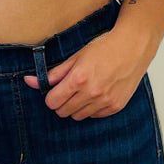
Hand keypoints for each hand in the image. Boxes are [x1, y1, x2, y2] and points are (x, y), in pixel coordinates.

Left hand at [23, 32, 146, 119]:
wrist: (133, 47)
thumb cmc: (105, 47)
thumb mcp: (76, 56)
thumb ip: (53, 73)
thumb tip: (29, 81)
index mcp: (78, 79)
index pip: (52, 102)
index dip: (51, 96)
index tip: (56, 90)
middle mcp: (91, 93)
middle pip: (63, 112)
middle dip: (62, 102)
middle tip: (70, 89)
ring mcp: (105, 101)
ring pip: (78, 116)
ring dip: (76, 106)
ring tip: (85, 90)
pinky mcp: (115, 106)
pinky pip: (94, 116)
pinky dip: (92, 108)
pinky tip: (98, 93)